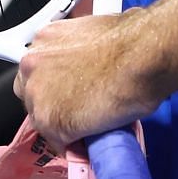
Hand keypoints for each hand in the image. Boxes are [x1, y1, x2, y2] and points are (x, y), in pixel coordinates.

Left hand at [14, 10, 164, 153]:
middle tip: (79, 106)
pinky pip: (60, 143)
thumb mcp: (99, 34)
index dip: (55, 84)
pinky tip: (95, 136)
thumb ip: (82, 53)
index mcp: (46, 38)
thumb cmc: (135, 40)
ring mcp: (38, 95)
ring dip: (64, 124)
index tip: (70, 91)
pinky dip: (76, 144)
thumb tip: (92, 68)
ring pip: (44, 121)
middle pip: (32, 95)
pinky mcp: (50, 122)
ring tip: (92, 123)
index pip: (38, 70)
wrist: (145, 55)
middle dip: (54, 102)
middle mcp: (33, 65)